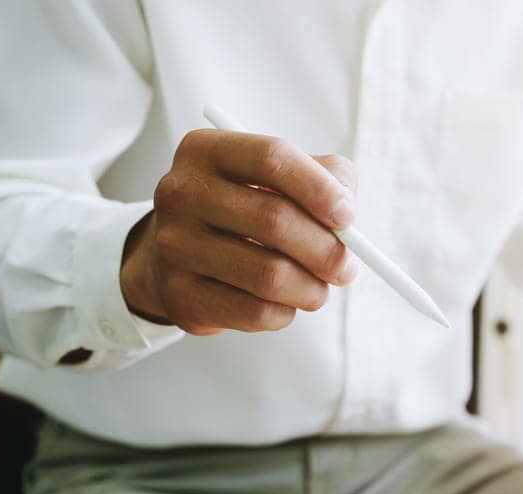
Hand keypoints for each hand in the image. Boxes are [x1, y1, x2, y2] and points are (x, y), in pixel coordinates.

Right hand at [120, 130, 360, 334]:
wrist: (173, 257)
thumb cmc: (242, 212)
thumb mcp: (276, 179)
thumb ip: (323, 177)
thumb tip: (346, 211)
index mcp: (206, 151)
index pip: (272, 158)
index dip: (319, 188)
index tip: (348, 217)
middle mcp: (182, 193)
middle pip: (275, 220)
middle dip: (326, 250)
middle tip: (347, 267)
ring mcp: (175, 245)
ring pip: (270, 275)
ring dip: (312, 289)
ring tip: (318, 289)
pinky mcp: (181, 295)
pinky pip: (255, 312)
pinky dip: (285, 312)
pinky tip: (283, 303)